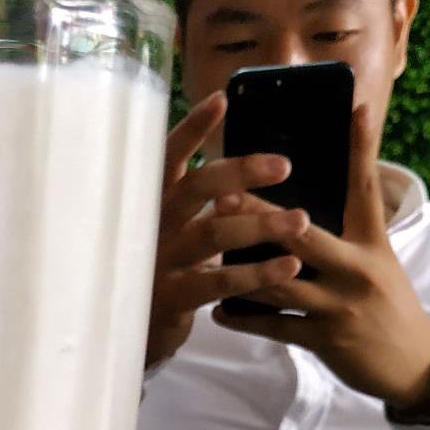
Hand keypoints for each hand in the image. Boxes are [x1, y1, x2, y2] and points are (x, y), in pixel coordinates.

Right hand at [146, 91, 310, 369]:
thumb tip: (245, 172)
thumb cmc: (162, 268)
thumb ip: (197, 202)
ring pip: (214, 234)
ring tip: (302, 220)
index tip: (222, 100)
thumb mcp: (171, 229)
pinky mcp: (173, 297)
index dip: (192, 127)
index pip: (168, 155)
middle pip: (196, 188)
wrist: (128, 330)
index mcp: (153, 199)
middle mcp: (152, 224)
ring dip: (261, 225)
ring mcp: (160, 260)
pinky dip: (257, 274)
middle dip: (241, 172)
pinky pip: (220, 282)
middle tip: (285, 166)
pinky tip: (290, 266)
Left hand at [212, 102, 429, 405]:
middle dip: (261, 215)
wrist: (410, 364)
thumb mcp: (378, 260)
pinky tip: (219, 311)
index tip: (355, 110)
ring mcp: (339, 307)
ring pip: (279, 283)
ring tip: (207, 248)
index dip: (361, 148)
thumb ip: (348, 230)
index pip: (366, 187)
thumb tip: (306, 202)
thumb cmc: (387, 304)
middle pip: (302, 235)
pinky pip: (276, 327)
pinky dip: (246, 319)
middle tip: (225, 194)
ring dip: (241, 267)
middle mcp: (356, 269)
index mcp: (373, 242)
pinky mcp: (324, 340)